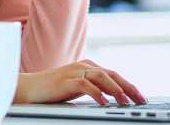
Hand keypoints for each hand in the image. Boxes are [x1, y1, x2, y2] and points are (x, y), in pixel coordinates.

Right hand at [13, 59, 146, 105]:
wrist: (29, 88)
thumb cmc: (52, 90)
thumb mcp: (77, 88)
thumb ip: (93, 89)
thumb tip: (112, 98)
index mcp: (88, 67)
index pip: (114, 75)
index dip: (129, 85)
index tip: (141, 97)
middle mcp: (84, 66)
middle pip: (112, 74)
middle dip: (128, 87)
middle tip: (141, 99)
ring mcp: (75, 72)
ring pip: (102, 77)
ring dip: (116, 89)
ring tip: (125, 101)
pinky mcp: (66, 80)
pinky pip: (85, 85)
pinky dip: (97, 93)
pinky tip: (104, 102)